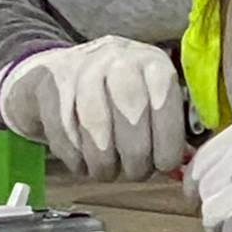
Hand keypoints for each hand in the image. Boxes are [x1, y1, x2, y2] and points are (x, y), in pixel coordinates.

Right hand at [0, 39, 187, 183]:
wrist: (58, 72)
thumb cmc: (114, 96)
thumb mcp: (148, 99)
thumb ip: (166, 129)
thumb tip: (181, 166)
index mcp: (151, 62)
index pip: (164, 101)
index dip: (167, 139)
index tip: (163, 164)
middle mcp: (117, 58)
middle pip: (131, 112)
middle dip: (136, 154)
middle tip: (135, 172)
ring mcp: (80, 69)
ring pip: (94, 124)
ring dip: (103, 160)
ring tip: (106, 172)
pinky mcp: (49, 85)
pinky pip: (63, 131)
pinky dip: (74, 157)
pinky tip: (82, 163)